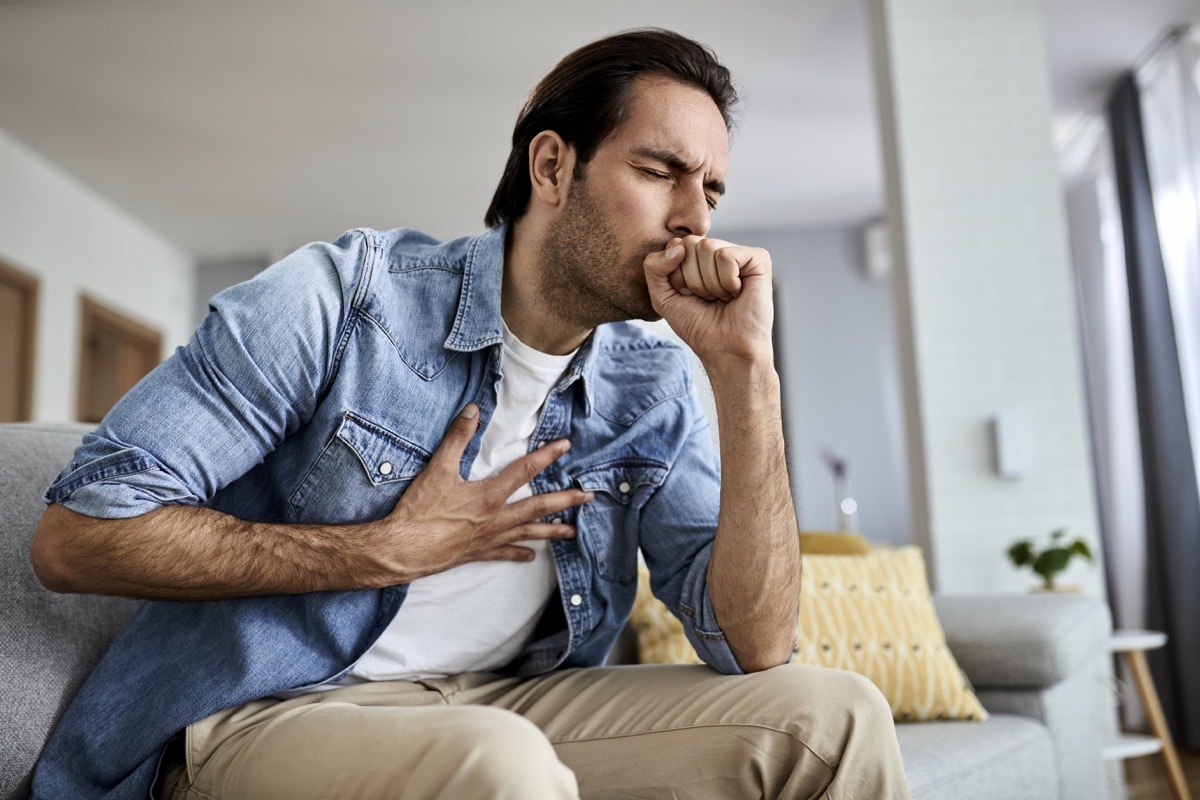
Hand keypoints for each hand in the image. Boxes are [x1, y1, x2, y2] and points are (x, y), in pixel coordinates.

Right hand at [366, 404, 592, 582]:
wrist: (403, 549)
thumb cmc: (419, 511)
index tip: (565, 446)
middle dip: (565, 501)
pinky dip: (519, 554)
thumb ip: (457, 438)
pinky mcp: (478, 553)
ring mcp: (489, 538)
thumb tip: (473, 410)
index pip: (524, 471)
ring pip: (528, 533)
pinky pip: (505, 554)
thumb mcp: (437, 469)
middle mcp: (495, 518)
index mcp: (488, 496)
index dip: (546, 456)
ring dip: (552, 531)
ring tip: (573, 531)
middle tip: (588, 496)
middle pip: (538, 507)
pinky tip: (531, 557)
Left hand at [643, 236, 774, 369]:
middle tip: (709, 298)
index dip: (676, 277)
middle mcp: (717, 251)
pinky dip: (727, 281)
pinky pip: (726, 256)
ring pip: (707, 249)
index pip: (673, 246)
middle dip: (692, 279)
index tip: (690, 296)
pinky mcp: (758, 258)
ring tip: (723, 298)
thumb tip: (677, 247)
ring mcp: (738, 253)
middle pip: (689, 244)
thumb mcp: (663, 297)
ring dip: (710, 284)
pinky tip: (737, 292)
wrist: (726, 349)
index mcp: (697, 257)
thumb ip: (654, 268)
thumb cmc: (698, 326)